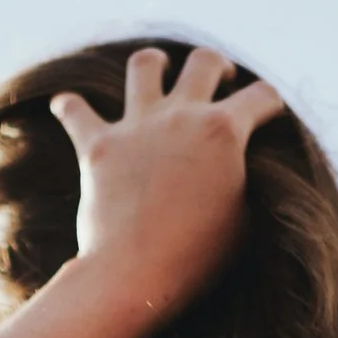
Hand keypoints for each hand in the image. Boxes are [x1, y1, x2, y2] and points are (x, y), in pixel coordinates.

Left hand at [49, 44, 284, 319]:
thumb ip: (247, 181)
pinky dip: (71, 107)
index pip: (262, 96)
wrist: (136, 275)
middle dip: (217, 66)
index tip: (269, 116)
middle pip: (204, 62)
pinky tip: (67, 106)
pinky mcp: (98, 146)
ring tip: (157, 69)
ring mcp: (137, 126)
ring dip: (154, 64)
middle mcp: (182, 115)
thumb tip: (242, 171)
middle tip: (221, 81)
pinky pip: (76, 110)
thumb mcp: (245, 220)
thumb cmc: (199, 258)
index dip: (271, 104)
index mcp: (225, 131)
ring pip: (144, 66)